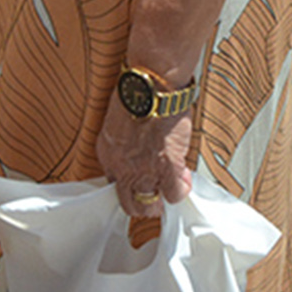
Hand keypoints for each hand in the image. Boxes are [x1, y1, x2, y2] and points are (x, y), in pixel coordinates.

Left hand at [95, 101, 192, 217]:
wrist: (152, 86)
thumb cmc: (137, 94)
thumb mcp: (118, 122)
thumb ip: (125, 142)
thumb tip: (139, 148)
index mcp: (108, 154)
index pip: (113, 183)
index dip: (129, 184)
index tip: (138, 180)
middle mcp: (122, 168)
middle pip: (129, 203)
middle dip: (143, 202)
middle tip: (155, 194)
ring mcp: (144, 172)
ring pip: (150, 205)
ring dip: (162, 198)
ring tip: (171, 187)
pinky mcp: (167, 169)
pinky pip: (174, 194)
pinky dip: (181, 189)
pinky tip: (183, 178)